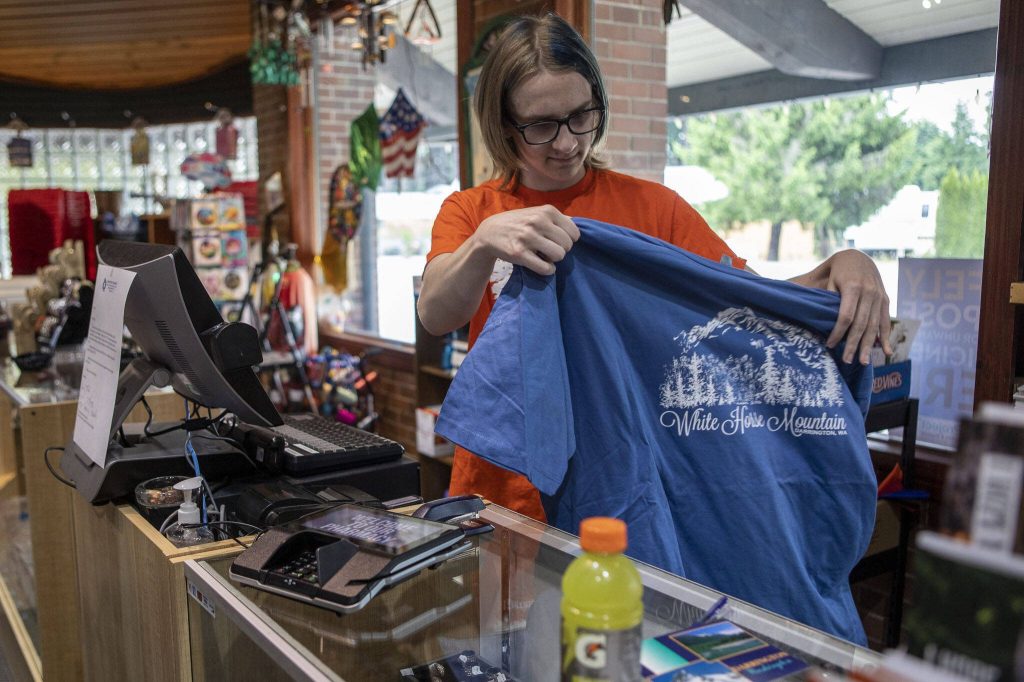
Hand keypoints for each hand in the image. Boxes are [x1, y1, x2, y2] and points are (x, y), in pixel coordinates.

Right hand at [472, 205, 579, 275]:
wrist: (490, 232)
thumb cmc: (518, 223)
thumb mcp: (536, 213)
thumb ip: (556, 218)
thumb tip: (576, 227)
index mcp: (547, 211)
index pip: (574, 233)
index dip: (568, 240)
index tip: (557, 242)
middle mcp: (538, 222)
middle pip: (568, 245)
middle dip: (561, 250)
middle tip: (549, 250)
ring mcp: (528, 237)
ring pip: (559, 256)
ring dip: (553, 260)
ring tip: (544, 256)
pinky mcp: (519, 253)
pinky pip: (545, 268)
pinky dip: (547, 270)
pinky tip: (540, 264)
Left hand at [821, 250, 891, 364]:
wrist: (858, 257)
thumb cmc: (837, 271)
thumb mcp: (830, 280)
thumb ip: (830, 300)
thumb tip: (828, 324)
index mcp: (853, 287)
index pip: (846, 317)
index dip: (838, 333)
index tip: (830, 345)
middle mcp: (869, 293)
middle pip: (861, 324)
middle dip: (854, 344)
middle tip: (847, 361)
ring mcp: (879, 296)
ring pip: (875, 325)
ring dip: (869, 346)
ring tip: (863, 362)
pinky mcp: (886, 299)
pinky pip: (886, 321)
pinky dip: (886, 337)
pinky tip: (887, 352)